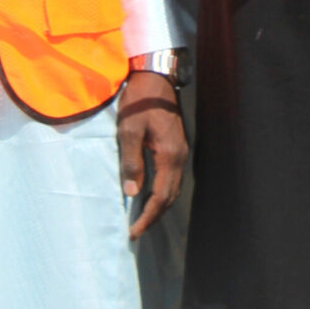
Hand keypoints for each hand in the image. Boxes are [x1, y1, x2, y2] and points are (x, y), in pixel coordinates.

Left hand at [117, 69, 187, 238]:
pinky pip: (172, 177)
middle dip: (154, 216)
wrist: (156, 76)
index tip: (133, 232)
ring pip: (173, 188)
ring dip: (159, 205)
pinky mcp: (177, 145)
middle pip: (170, 196)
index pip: (161, 197)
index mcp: (169, 156)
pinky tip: (149, 192)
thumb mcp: (129, 131)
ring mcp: (180, 150)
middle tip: (136, 230)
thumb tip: (133, 192)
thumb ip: (132, 162)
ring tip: (141, 217)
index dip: (147, 217)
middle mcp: (179, 157)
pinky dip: (162, 191)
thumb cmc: (140, 101)